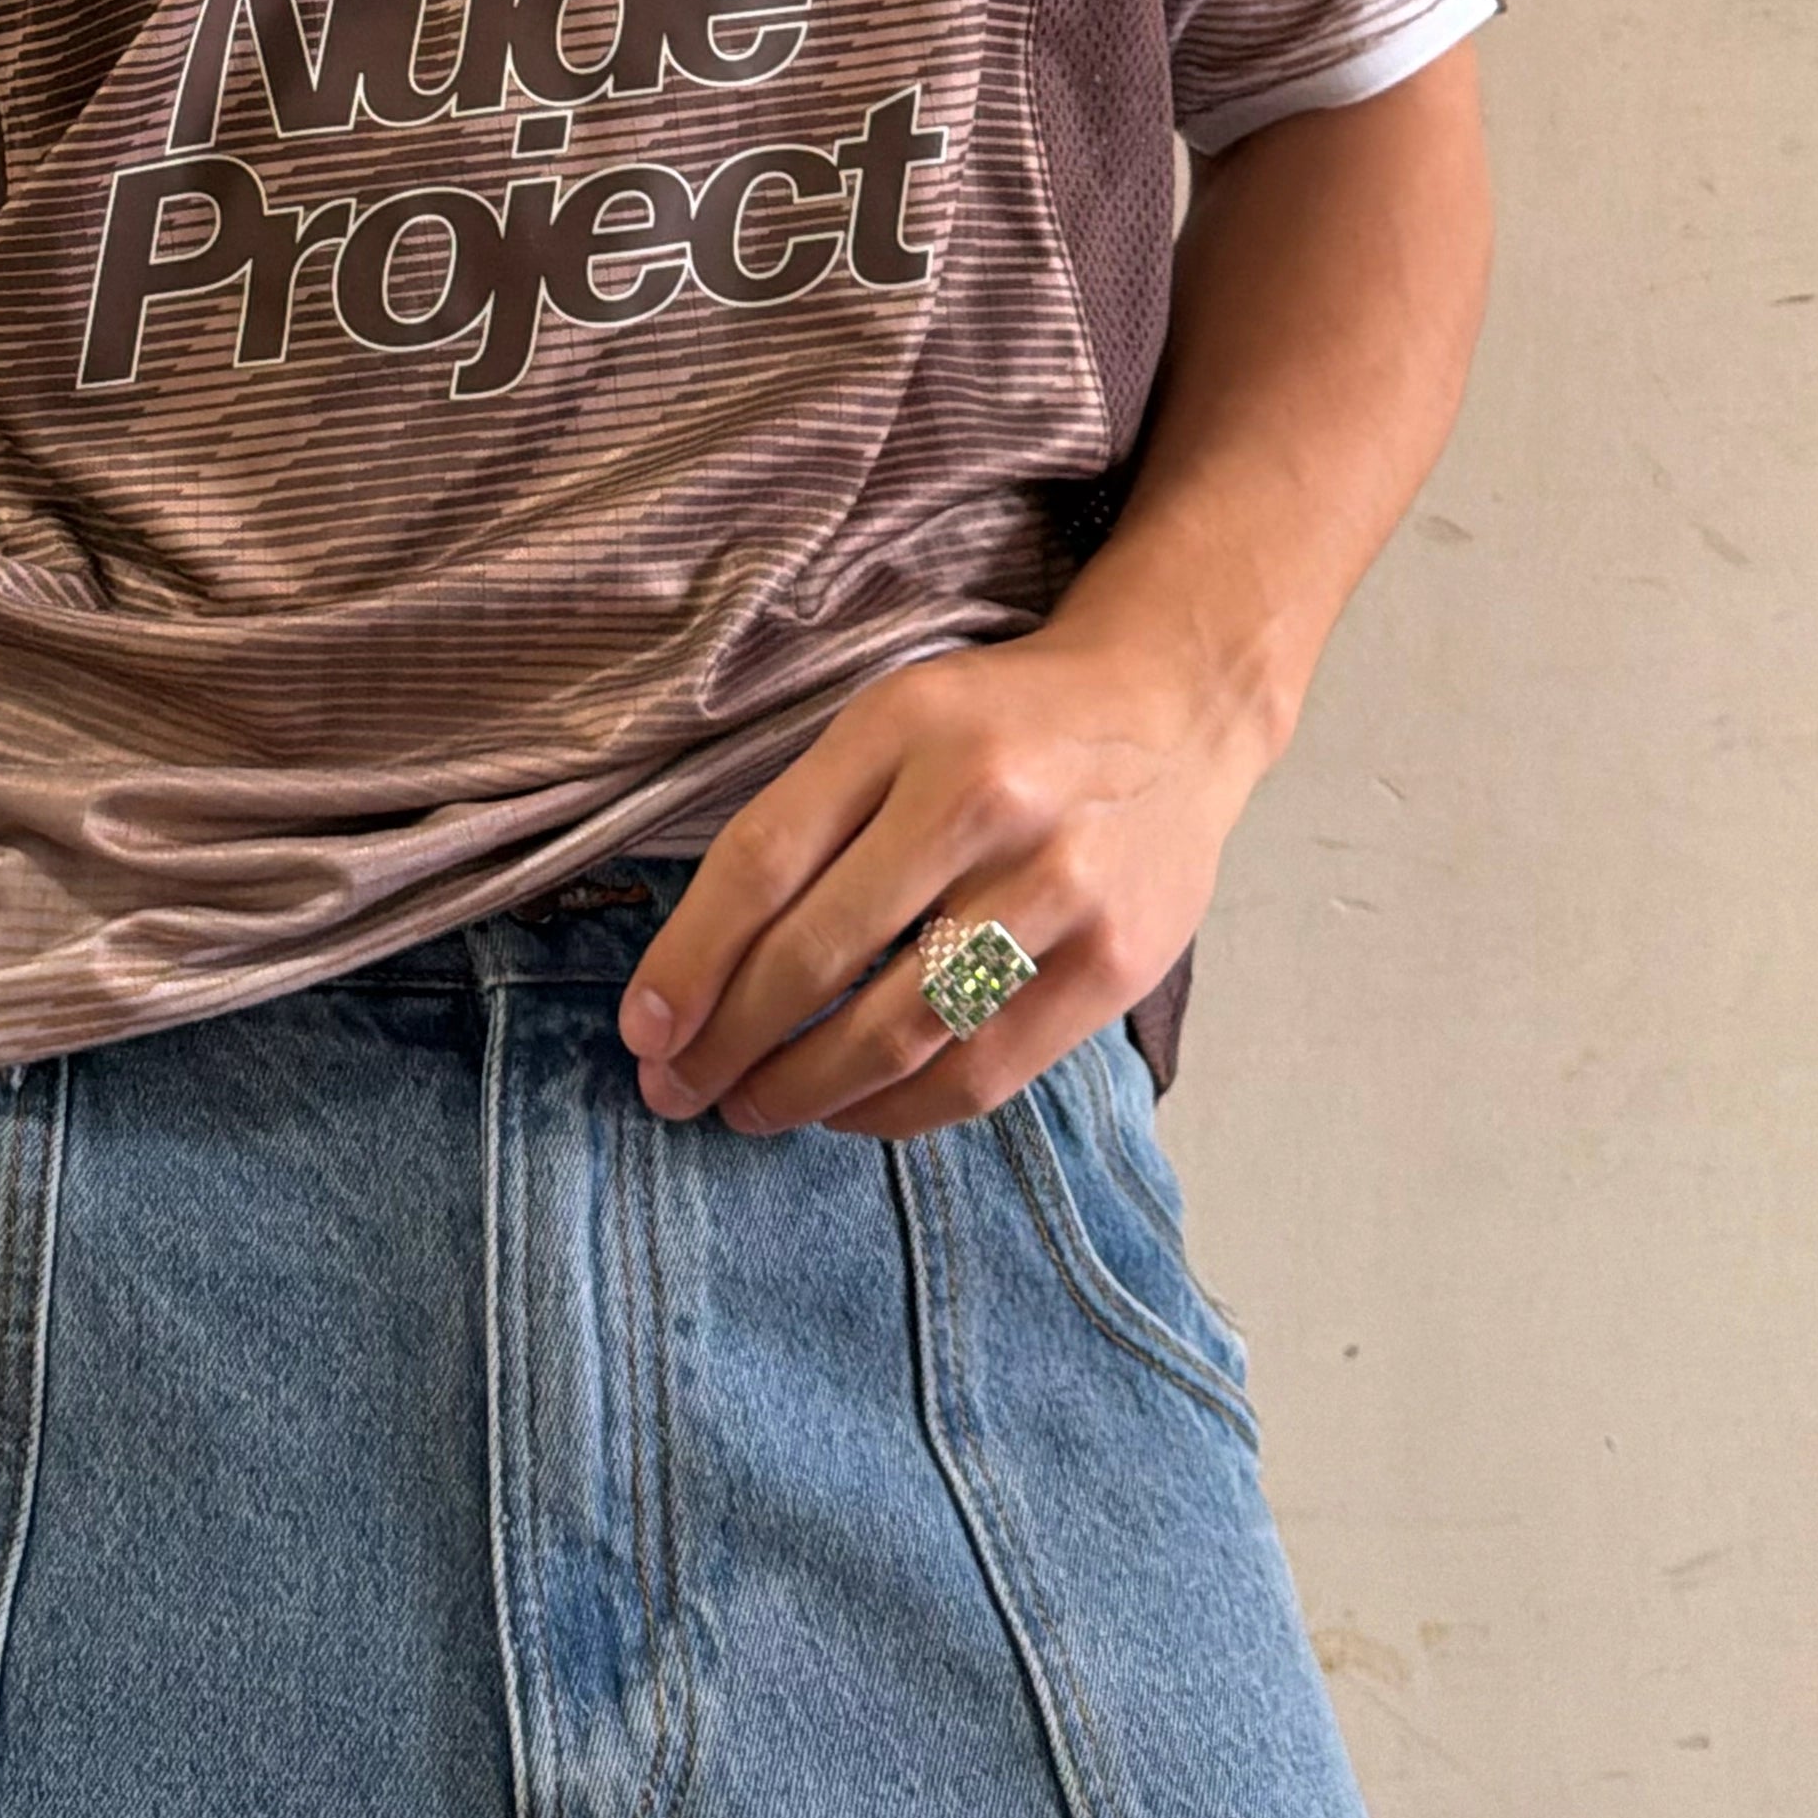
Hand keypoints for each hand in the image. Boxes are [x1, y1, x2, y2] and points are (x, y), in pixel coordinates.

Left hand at [615, 623, 1272, 1141]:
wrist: (1176, 707)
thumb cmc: (1003, 723)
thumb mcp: (893, 718)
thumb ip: (807, 819)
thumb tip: (699, 968)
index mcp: (904, 726)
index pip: (763, 861)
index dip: (688, 962)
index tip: (642, 1030)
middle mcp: (982, 802)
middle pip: (817, 956)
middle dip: (727, 1042)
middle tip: (676, 1088)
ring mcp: (1058, 888)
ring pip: (894, 1031)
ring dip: (800, 1090)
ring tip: (749, 1108)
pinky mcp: (1113, 964)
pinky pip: (979, 1070)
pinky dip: (895, 1110)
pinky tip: (846, 1110)